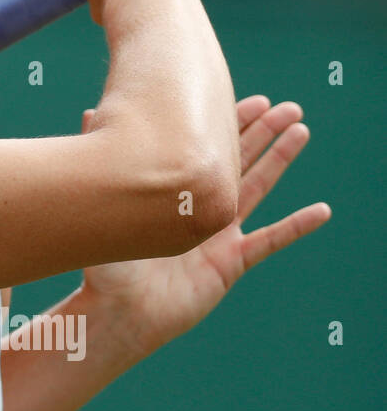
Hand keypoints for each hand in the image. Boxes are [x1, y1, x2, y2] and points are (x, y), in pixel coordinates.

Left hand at [79, 95, 331, 356]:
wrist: (118, 311)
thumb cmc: (106, 262)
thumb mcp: (107, 206)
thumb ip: (105, 163)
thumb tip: (88, 112)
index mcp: (172, 193)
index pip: (205, 150)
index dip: (230, 124)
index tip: (254, 99)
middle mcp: (197, 209)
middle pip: (238, 162)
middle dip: (263, 132)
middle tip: (289, 107)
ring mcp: (217, 236)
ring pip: (257, 190)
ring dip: (281, 161)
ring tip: (301, 133)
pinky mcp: (230, 264)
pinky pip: (270, 241)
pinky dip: (295, 227)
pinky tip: (321, 212)